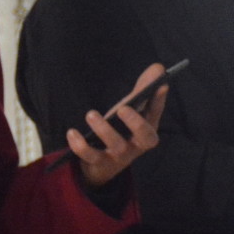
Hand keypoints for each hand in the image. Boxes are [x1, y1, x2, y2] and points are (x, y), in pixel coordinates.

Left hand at [66, 62, 167, 188]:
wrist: (102, 166)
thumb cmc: (120, 132)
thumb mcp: (129, 111)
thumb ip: (142, 90)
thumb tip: (158, 68)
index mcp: (147, 129)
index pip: (156, 113)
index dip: (159, 101)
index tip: (161, 85)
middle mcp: (137, 144)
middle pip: (145, 137)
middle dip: (136, 123)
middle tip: (123, 108)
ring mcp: (120, 156)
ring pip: (117, 146)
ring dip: (104, 130)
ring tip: (91, 114)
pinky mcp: (101, 164)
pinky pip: (91, 156)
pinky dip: (80, 146)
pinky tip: (72, 132)